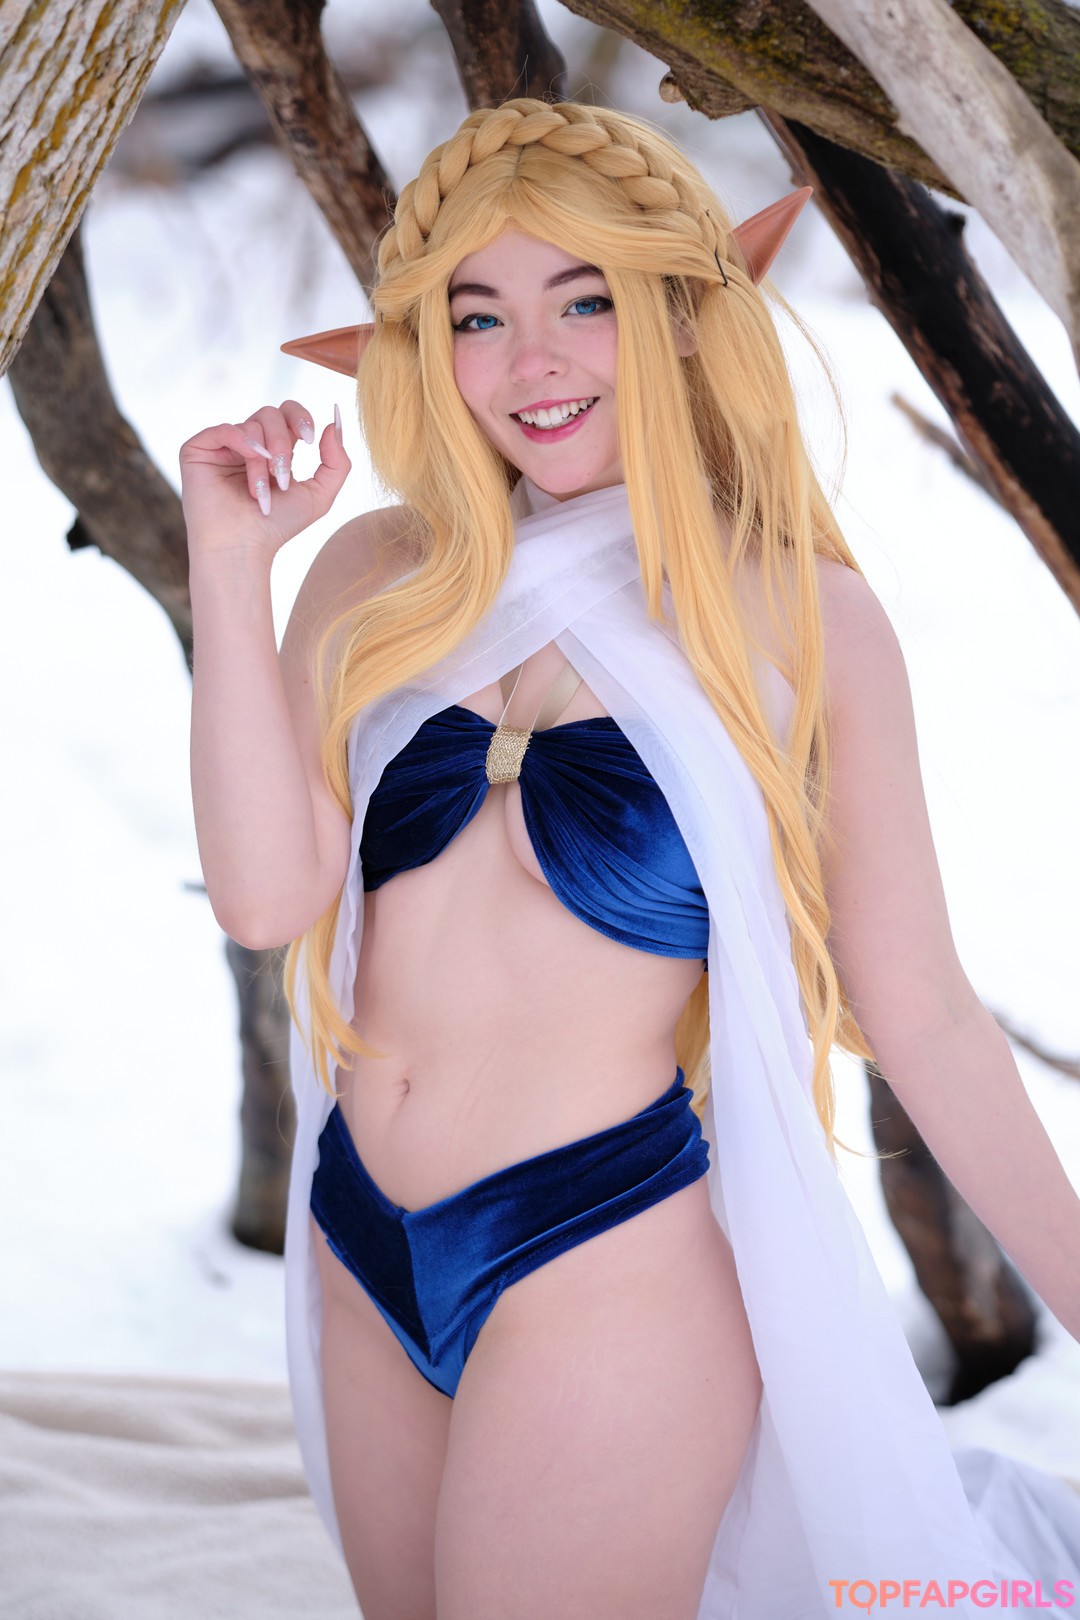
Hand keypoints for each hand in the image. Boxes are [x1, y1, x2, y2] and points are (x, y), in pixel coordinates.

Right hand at [180, 399, 350, 558]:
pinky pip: (224, 428)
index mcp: (274, 449)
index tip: (311, 439)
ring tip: (260, 492)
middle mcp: (248, 444)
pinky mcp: (198, 450)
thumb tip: (335, 420)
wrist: (242, 546)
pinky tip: (250, 461)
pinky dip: (242, 442)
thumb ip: (337, 461)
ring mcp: (222, 446)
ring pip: (252, 425)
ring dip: (263, 459)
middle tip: (282, 477)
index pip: (289, 413)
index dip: (301, 418)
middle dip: (283, 443)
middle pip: (271, 414)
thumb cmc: (277, 526)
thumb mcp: (319, 495)